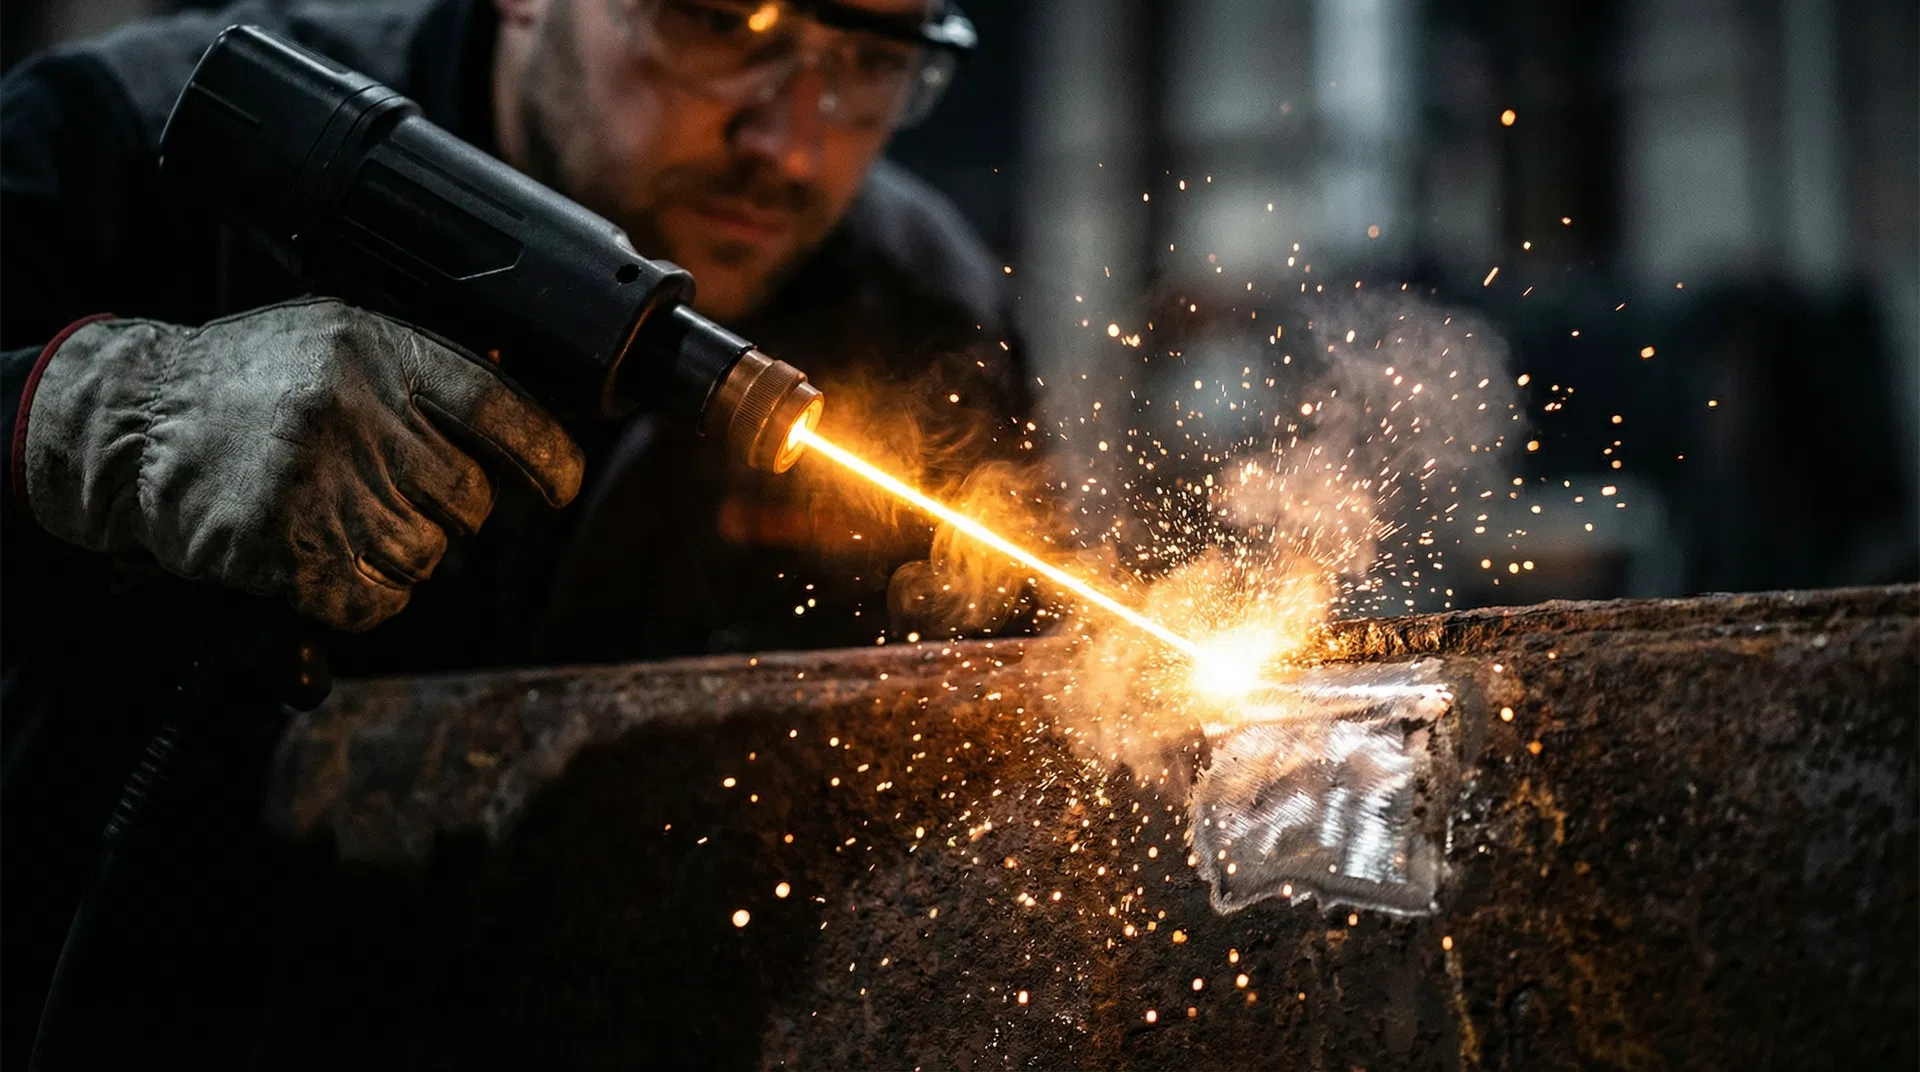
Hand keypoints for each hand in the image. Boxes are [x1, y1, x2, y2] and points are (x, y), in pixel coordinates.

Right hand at [22, 298, 583, 630]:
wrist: (129, 421)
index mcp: (373, 350)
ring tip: (344, 521)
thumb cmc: (241, 381)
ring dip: (402, 555)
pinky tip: (328, 564)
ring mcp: (318, 484)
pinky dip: (366, 597)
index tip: (564, 486)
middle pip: (468, 496)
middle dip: (449, 510)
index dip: (545, 452)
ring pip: (427, 555)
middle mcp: (352, 413)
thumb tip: (516, 420)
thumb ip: (415, 373)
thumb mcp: (329, 339)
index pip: (495, 404)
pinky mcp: (285, 550)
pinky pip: (377, 600)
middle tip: (394, 495)